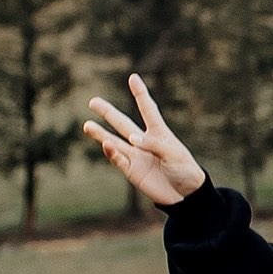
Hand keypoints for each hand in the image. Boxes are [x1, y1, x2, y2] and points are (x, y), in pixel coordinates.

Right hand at [83, 74, 206, 208]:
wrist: (186, 195)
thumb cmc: (186, 171)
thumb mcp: (175, 154)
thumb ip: (154, 144)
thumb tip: (133, 139)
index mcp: (159, 133)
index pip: (148, 110)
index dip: (140, 94)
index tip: (133, 77)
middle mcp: (143, 142)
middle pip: (122, 124)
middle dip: (108, 113)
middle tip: (93, 101)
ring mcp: (135, 155)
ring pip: (114, 141)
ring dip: (100, 133)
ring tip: (86, 125)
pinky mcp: (131, 170)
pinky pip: (118, 159)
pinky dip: (111, 152)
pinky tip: (105, 144)